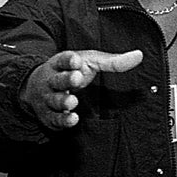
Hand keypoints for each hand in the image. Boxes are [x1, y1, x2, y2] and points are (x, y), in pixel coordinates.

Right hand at [20, 49, 142, 128]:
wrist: (37, 88)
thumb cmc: (70, 71)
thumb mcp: (89, 62)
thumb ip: (112, 61)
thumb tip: (139, 56)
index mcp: (60, 64)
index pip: (63, 59)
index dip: (69, 60)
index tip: (77, 59)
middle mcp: (51, 80)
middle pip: (57, 80)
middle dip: (66, 79)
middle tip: (76, 78)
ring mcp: (48, 98)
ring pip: (54, 100)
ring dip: (63, 101)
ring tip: (73, 102)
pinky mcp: (49, 116)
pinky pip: (54, 118)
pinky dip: (63, 120)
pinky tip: (73, 119)